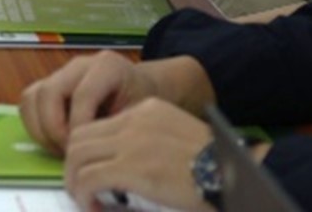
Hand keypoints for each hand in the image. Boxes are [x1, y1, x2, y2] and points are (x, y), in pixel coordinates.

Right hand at [18, 51, 160, 153]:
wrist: (142, 90)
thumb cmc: (143, 104)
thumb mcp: (141, 115)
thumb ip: (117, 128)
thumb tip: (94, 152)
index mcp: (107, 66)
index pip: (81, 96)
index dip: (79, 127)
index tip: (87, 149)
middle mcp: (79, 65)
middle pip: (48, 93)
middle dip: (54, 129)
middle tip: (70, 152)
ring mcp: (61, 73)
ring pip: (32, 97)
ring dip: (41, 129)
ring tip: (61, 149)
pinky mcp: (48, 85)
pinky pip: (29, 103)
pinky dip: (36, 126)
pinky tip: (55, 142)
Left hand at [60, 98, 215, 211]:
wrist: (236, 175)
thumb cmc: (218, 165)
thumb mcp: (180, 137)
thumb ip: (151, 140)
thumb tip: (122, 165)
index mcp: (148, 110)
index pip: (99, 125)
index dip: (89, 152)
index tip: (94, 173)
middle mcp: (135, 121)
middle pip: (80, 138)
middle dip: (74, 166)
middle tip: (83, 188)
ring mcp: (132, 143)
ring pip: (77, 157)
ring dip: (75, 182)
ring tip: (86, 199)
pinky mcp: (131, 168)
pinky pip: (88, 179)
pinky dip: (84, 195)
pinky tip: (95, 207)